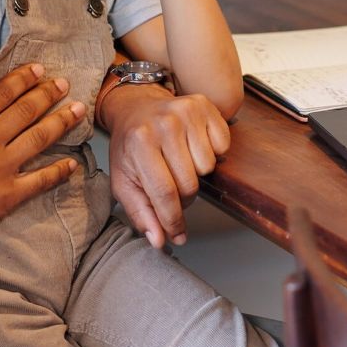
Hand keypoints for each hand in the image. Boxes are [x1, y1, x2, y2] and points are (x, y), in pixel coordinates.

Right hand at [0, 63, 85, 269]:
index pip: (0, 93)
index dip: (22, 79)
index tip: (39, 69)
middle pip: (25, 110)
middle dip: (48, 93)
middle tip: (64, 84)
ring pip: (39, 138)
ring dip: (61, 122)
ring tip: (78, 110)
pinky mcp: (7, 197)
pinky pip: (40, 180)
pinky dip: (59, 171)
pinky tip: (72, 163)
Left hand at [102, 83, 231, 247]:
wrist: (136, 108)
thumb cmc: (130, 148)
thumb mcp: (124, 181)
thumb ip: (140, 213)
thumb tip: (160, 241)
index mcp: (140, 142)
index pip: (164, 193)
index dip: (173, 220)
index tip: (177, 235)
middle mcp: (164, 124)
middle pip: (190, 183)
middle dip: (183, 196)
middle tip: (172, 187)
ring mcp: (187, 111)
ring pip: (208, 166)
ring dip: (196, 172)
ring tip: (180, 163)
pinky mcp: (204, 105)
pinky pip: (222, 145)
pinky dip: (212, 152)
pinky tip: (193, 146)